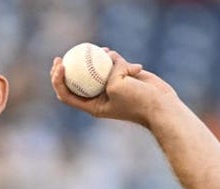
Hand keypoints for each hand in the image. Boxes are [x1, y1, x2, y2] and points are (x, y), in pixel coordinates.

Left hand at [49, 49, 178, 127]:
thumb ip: (109, 71)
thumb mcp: (117, 87)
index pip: (66, 94)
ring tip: (106, 52)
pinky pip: (114, 63)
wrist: (161, 106)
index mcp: (92, 106)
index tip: (60, 66)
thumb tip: (108, 56)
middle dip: (66, 68)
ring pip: (96, 68)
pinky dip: (122, 61)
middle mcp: (98, 96)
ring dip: (98, 57)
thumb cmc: (137, 101)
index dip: (58, 81)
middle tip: (60, 57)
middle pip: (75, 81)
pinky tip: (134, 65)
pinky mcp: (122, 77)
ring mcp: (110, 86)